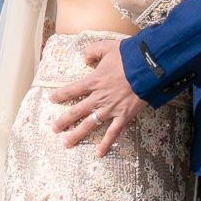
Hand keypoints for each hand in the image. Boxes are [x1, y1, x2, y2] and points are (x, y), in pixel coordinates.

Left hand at [50, 40, 146, 156]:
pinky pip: (113, 132)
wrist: (148, 67)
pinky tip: (98, 153)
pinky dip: (106, 143)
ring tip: (66, 143)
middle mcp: (99, 97)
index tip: (51, 99)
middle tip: (54, 129)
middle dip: (64, 121)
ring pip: (90, 124)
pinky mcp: (124, 116)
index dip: (60, 95)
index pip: (72, 90)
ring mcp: (111, 108)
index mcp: (94, 81)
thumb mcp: (108, 47)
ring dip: (77, 134)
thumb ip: (93, 51)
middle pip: (77, 111)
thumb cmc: (129, 56)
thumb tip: (84, 57)